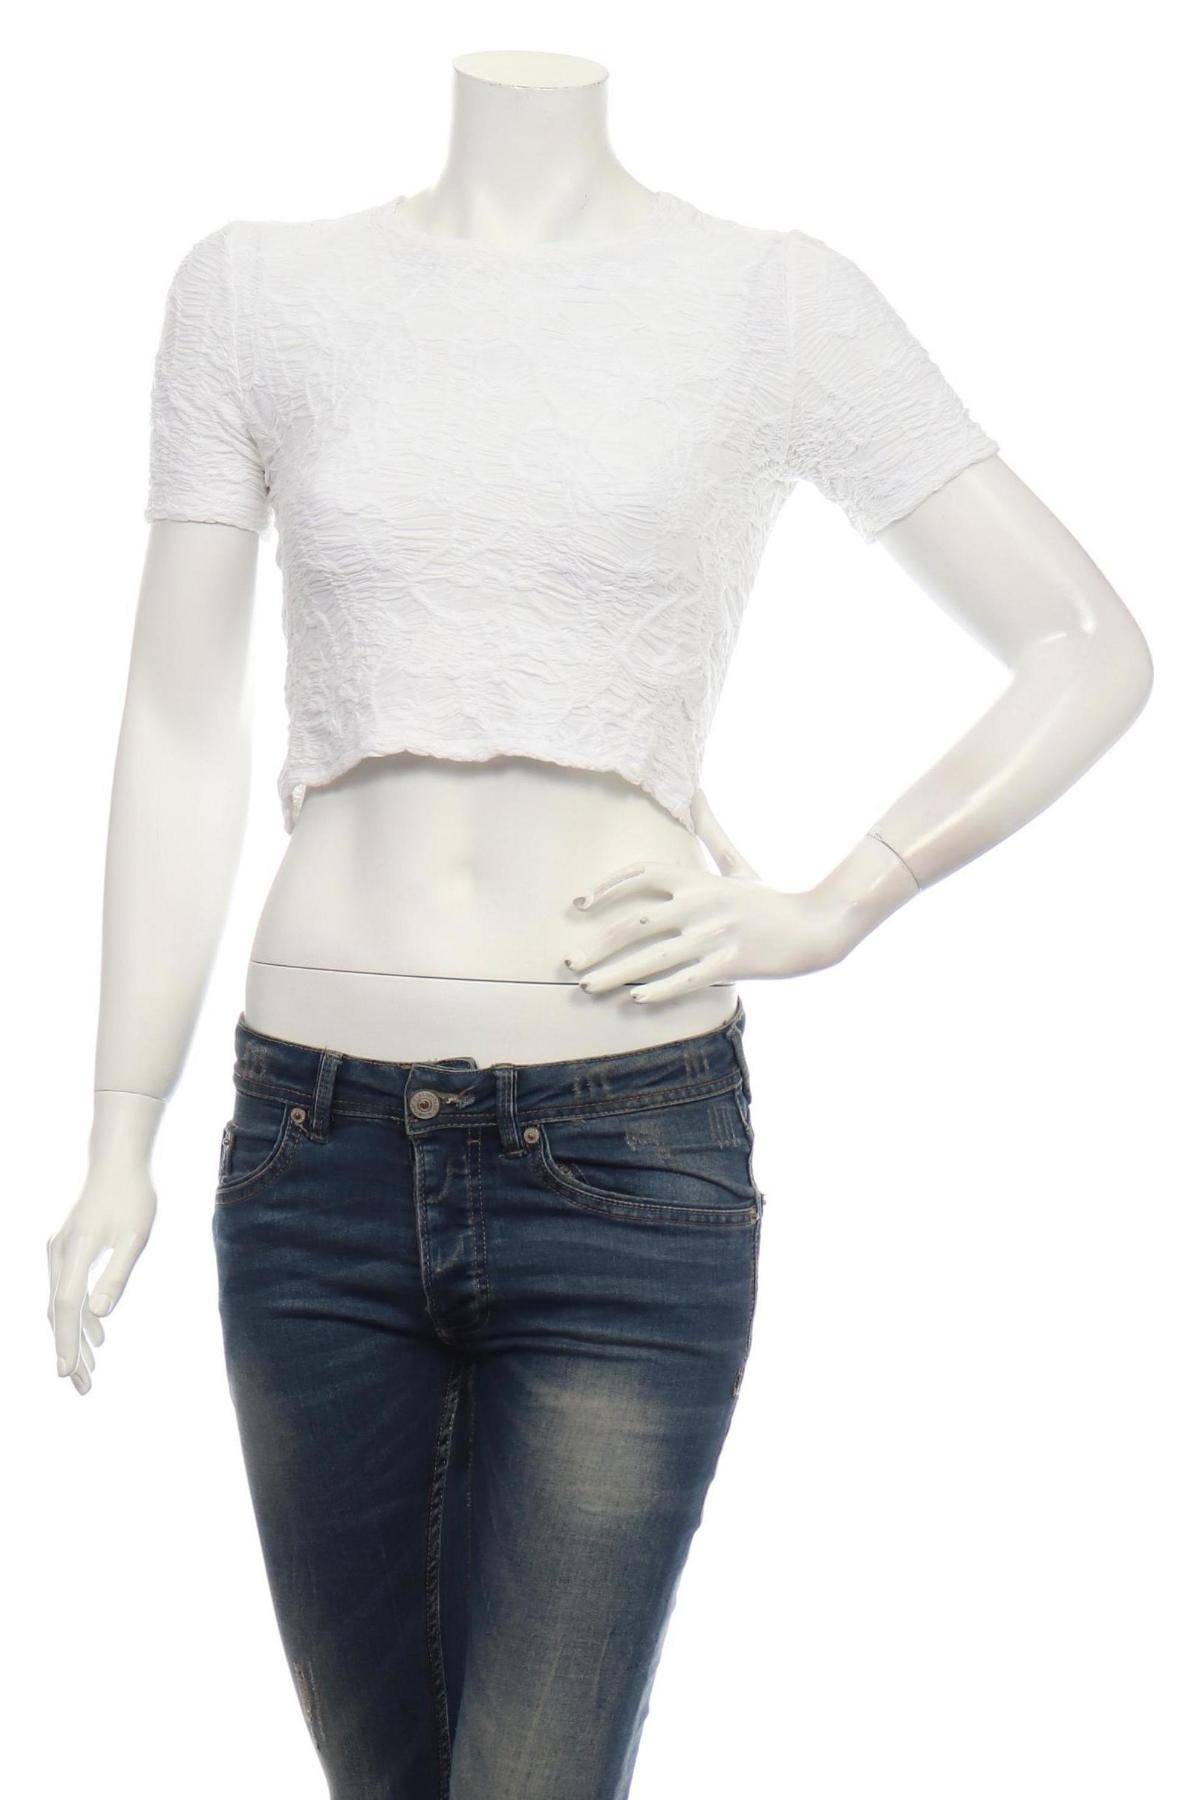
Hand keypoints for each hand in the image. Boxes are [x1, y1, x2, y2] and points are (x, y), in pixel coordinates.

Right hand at [46, 1165, 156, 1395]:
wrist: (117, 1162)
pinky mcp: (66, 1249)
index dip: (65, 1342)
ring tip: (90, 1370)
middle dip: (68, 1351)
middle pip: (58, 1313)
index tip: (66, 1374)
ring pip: (61, 1304)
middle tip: (81, 1387)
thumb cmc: (133, 1196)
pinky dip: (79, 1315)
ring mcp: (59, 1251)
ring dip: (74, 1337)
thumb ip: (118, 1274)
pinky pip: (67, 1290)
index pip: (65, 1307)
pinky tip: (98, 1335)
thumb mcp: (136, 1236)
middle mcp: (60, 1254)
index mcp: (76, 1252)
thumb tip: (100, 1314)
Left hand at [564, 858, 854, 1004]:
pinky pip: (686, 979)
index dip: (606, 887)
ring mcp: (714, 936)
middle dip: (597, 944)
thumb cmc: (770, 899)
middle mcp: (699, 905)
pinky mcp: (731, 963)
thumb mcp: (737, 864)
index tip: (580, 905)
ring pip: (653, 958)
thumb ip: (712, 830)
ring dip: (615, 973)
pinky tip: (635, 999)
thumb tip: (695, 790)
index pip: (639, 875)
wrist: (815, 927)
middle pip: (634, 923)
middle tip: (570, 962)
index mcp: (696, 879)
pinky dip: (659, 989)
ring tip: (588, 986)